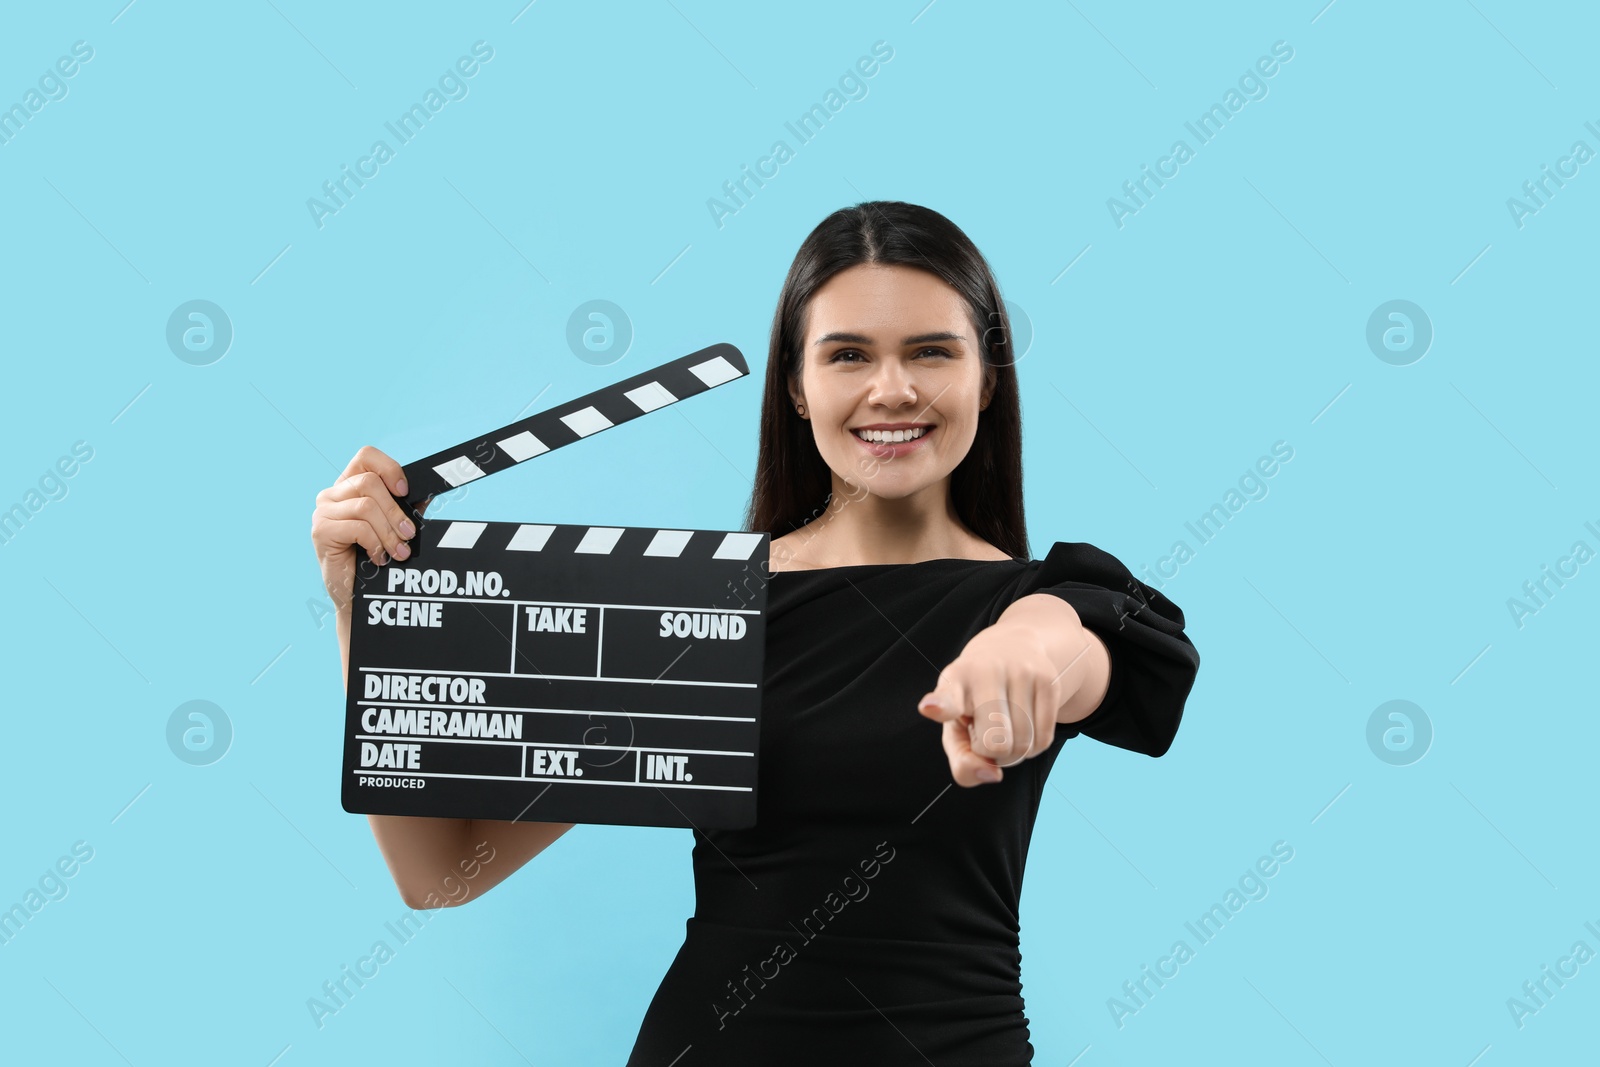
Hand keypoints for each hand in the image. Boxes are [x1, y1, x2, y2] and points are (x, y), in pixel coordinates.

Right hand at [310, 446, 425, 613]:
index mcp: (349, 485)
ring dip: (389, 532)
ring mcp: (323, 511)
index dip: (389, 468)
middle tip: (410, 535)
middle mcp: (332, 494)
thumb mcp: (393, 527)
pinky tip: (379, 557)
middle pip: (370, 483)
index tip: (405, 491)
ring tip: (398, 552)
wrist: (355, 593)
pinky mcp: (321, 530)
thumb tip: (428, 491)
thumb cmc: (374, 556)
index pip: (366, 456)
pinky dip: (375, 544)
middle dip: (396, 512)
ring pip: (366, 506)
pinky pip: (358, 527)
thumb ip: (407, 507)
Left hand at [917, 623, 1072, 786]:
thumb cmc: (974, 701)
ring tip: (1006, 727)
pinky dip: (1033, 748)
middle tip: (986, 733)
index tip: (931, 708)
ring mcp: (1020, 672)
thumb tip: (993, 776)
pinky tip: (1024, 728)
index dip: (941, 706)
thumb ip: (963, 762)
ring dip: (1015, 753)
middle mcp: (986, 671)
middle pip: (995, 743)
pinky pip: (1044, 740)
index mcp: (954, 681)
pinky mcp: (1048, 680)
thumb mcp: (957, 729)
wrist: (1011, 649)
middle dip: (992, 753)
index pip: (947, 698)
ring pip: (1023, 745)